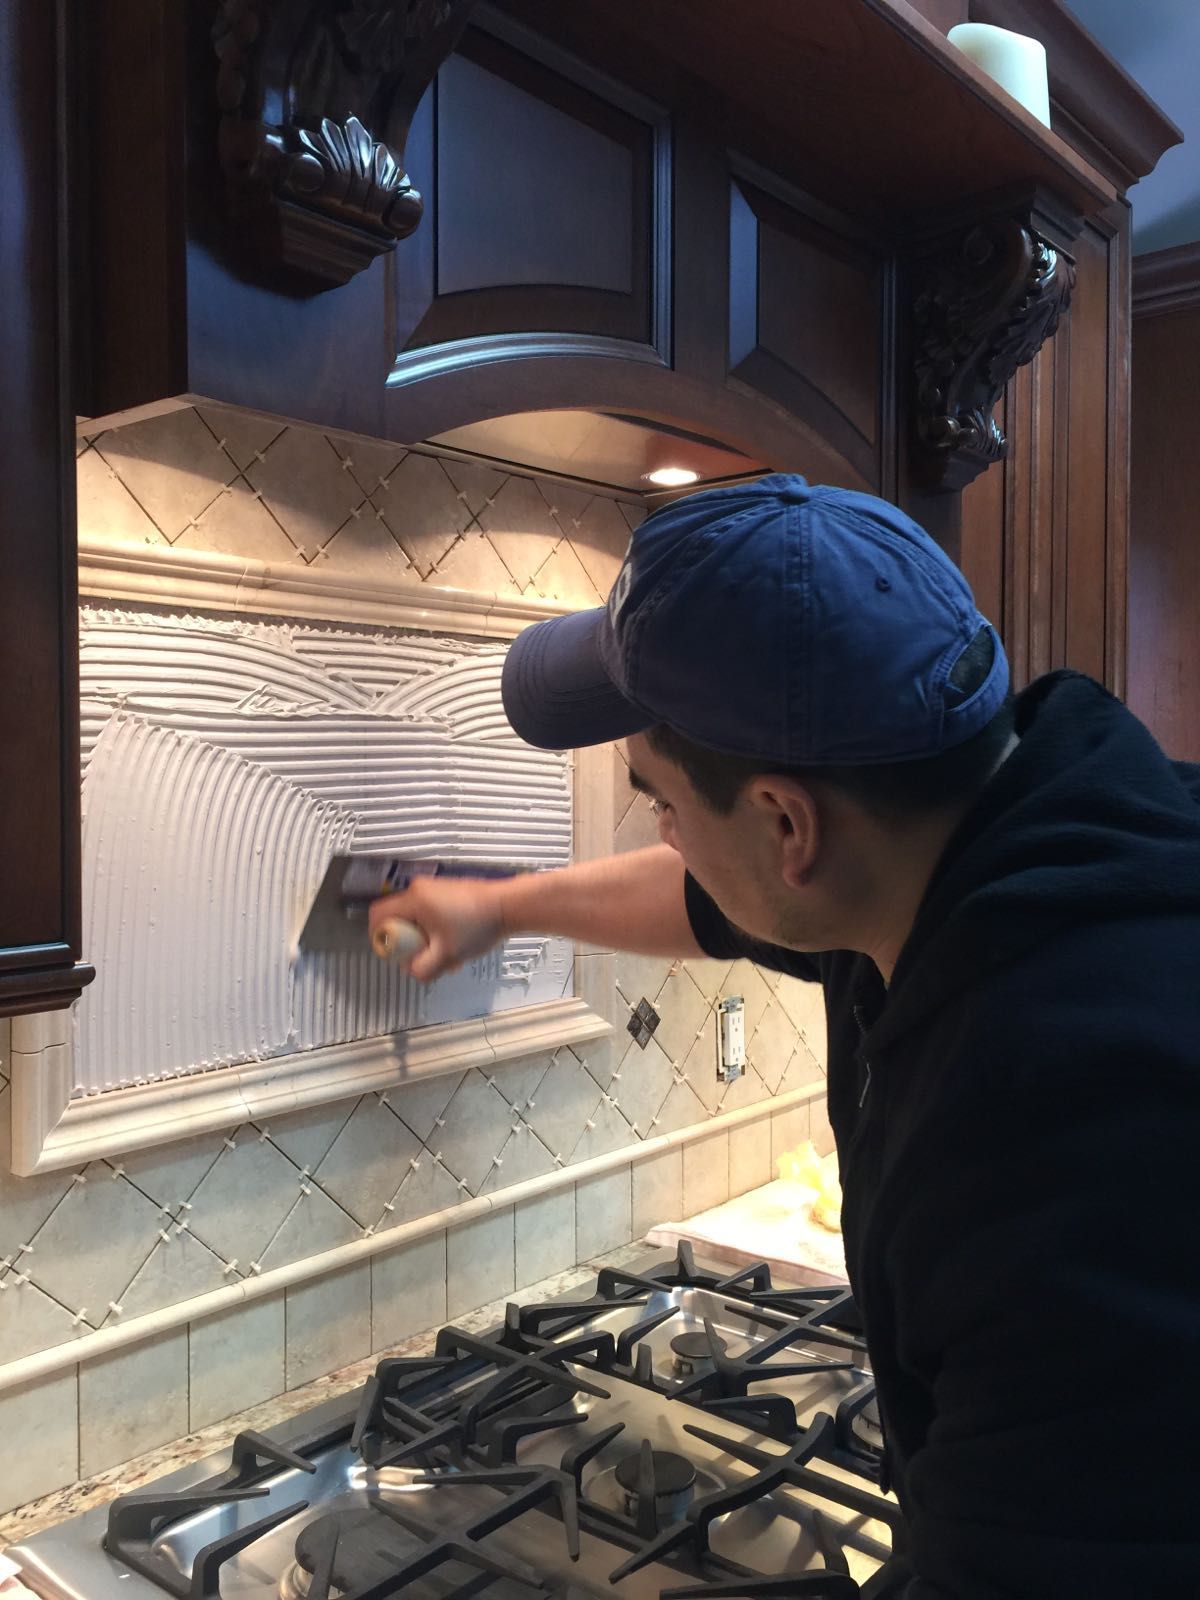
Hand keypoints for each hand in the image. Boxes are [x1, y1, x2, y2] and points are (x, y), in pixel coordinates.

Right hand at [367, 875, 507, 982]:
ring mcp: (436, 889)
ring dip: (428, 941)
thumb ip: (422, 969)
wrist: (510, 906)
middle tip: (427, 958)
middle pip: (399, 919)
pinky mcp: (449, 892)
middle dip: (410, 943)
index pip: (378, 915)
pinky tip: (459, 945)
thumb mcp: (446, 955)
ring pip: (418, 920)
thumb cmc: (476, 927)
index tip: (396, 953)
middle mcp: (420, 889)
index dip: (379, 937)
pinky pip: (432, 914)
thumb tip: (411, 971)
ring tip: (449, 956)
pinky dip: (439, 931)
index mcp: (413, 899)